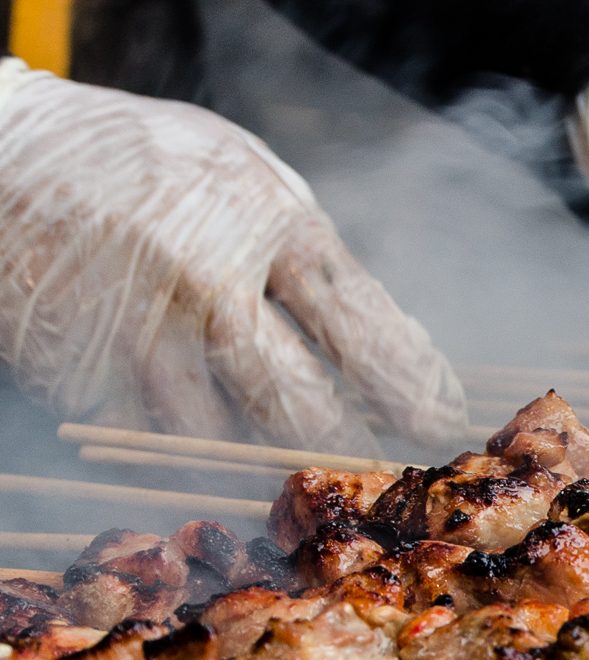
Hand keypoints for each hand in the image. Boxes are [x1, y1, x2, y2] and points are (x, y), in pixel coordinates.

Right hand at [0, 59, 465, 452]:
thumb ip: (311, 257)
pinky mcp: (78, 365)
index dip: (414, 393)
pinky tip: (203, 461)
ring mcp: (138, 326)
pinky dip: (181, 459)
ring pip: (222, 439)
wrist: (7, 147)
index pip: (368, 332)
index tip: (440, 427)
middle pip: (302, 404)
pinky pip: (147, 440)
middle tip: (376, 474)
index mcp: (273, 221)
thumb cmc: (149, 161)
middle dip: (348, 451)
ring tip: (293, 478)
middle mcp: (210, 275)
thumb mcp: (251, 179)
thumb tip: (390, 346)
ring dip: (264, 468)